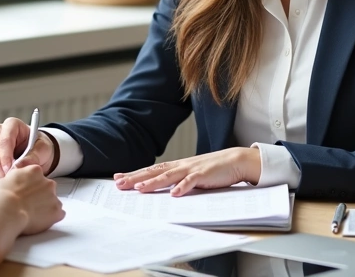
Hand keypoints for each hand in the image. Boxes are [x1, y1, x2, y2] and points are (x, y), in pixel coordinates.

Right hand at [0, 117, 55, 177]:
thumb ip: (33, 156)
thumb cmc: (41, 148)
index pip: (6, 136)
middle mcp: (2, 132)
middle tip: (3, 176)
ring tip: (0, 179)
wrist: (40, 157)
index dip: (5, 152)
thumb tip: (20, 165)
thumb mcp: (42, 149)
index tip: (8, 167)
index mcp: (14, 126)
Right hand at [0, 165, 64, 234]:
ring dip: (45, 207)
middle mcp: (47, 182)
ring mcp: (54, 197)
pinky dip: (51, 218)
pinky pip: (58, 214)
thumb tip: (2, 181)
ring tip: (32, 214)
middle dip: (39, 195)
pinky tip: (39, 221)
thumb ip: (5, 178)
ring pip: (53, 201)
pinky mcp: (56, 212)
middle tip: (26, 204)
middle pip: (46, 188)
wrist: (6, 212)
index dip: (28, 184)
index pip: (36, 175)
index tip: (23, 191)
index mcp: (34, 170)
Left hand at [112, 147, 261, 196]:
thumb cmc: (214, 169)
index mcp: (177, 166)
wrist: (236, 160)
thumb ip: (179, 181)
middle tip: (119, 183)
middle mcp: (181, 166)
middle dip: (136, 177)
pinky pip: (192, 181)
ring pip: (169, 176)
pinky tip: (174, 194)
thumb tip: (164, 191)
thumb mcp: (192, 175)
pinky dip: (183, 187)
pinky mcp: (205, 174)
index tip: (118, 179)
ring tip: (139, 188)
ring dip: (153, 182)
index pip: (152, 170)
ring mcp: (192, 169)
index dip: (135, 174)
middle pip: (154, 172)